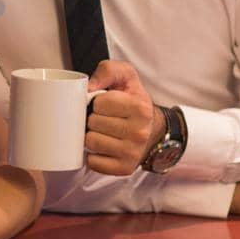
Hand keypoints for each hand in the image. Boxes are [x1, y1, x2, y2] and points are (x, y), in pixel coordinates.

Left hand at [84, 60, 157, 176]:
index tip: (105, 103)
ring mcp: (133, 153)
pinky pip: (93, 163)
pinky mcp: (125, 168)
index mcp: (140, 108)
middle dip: (93, 118)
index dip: (97, 101)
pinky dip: (93, 155)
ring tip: (102, 132)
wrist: (151, 128)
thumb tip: (88, 87)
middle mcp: (140, 132)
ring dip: (91, 136)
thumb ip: (107, 70)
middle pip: (93, 124)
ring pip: (91, 143)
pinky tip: (102, 148)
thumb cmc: (132, 100)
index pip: (99, 104)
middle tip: (104, 118)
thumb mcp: (125, 76)